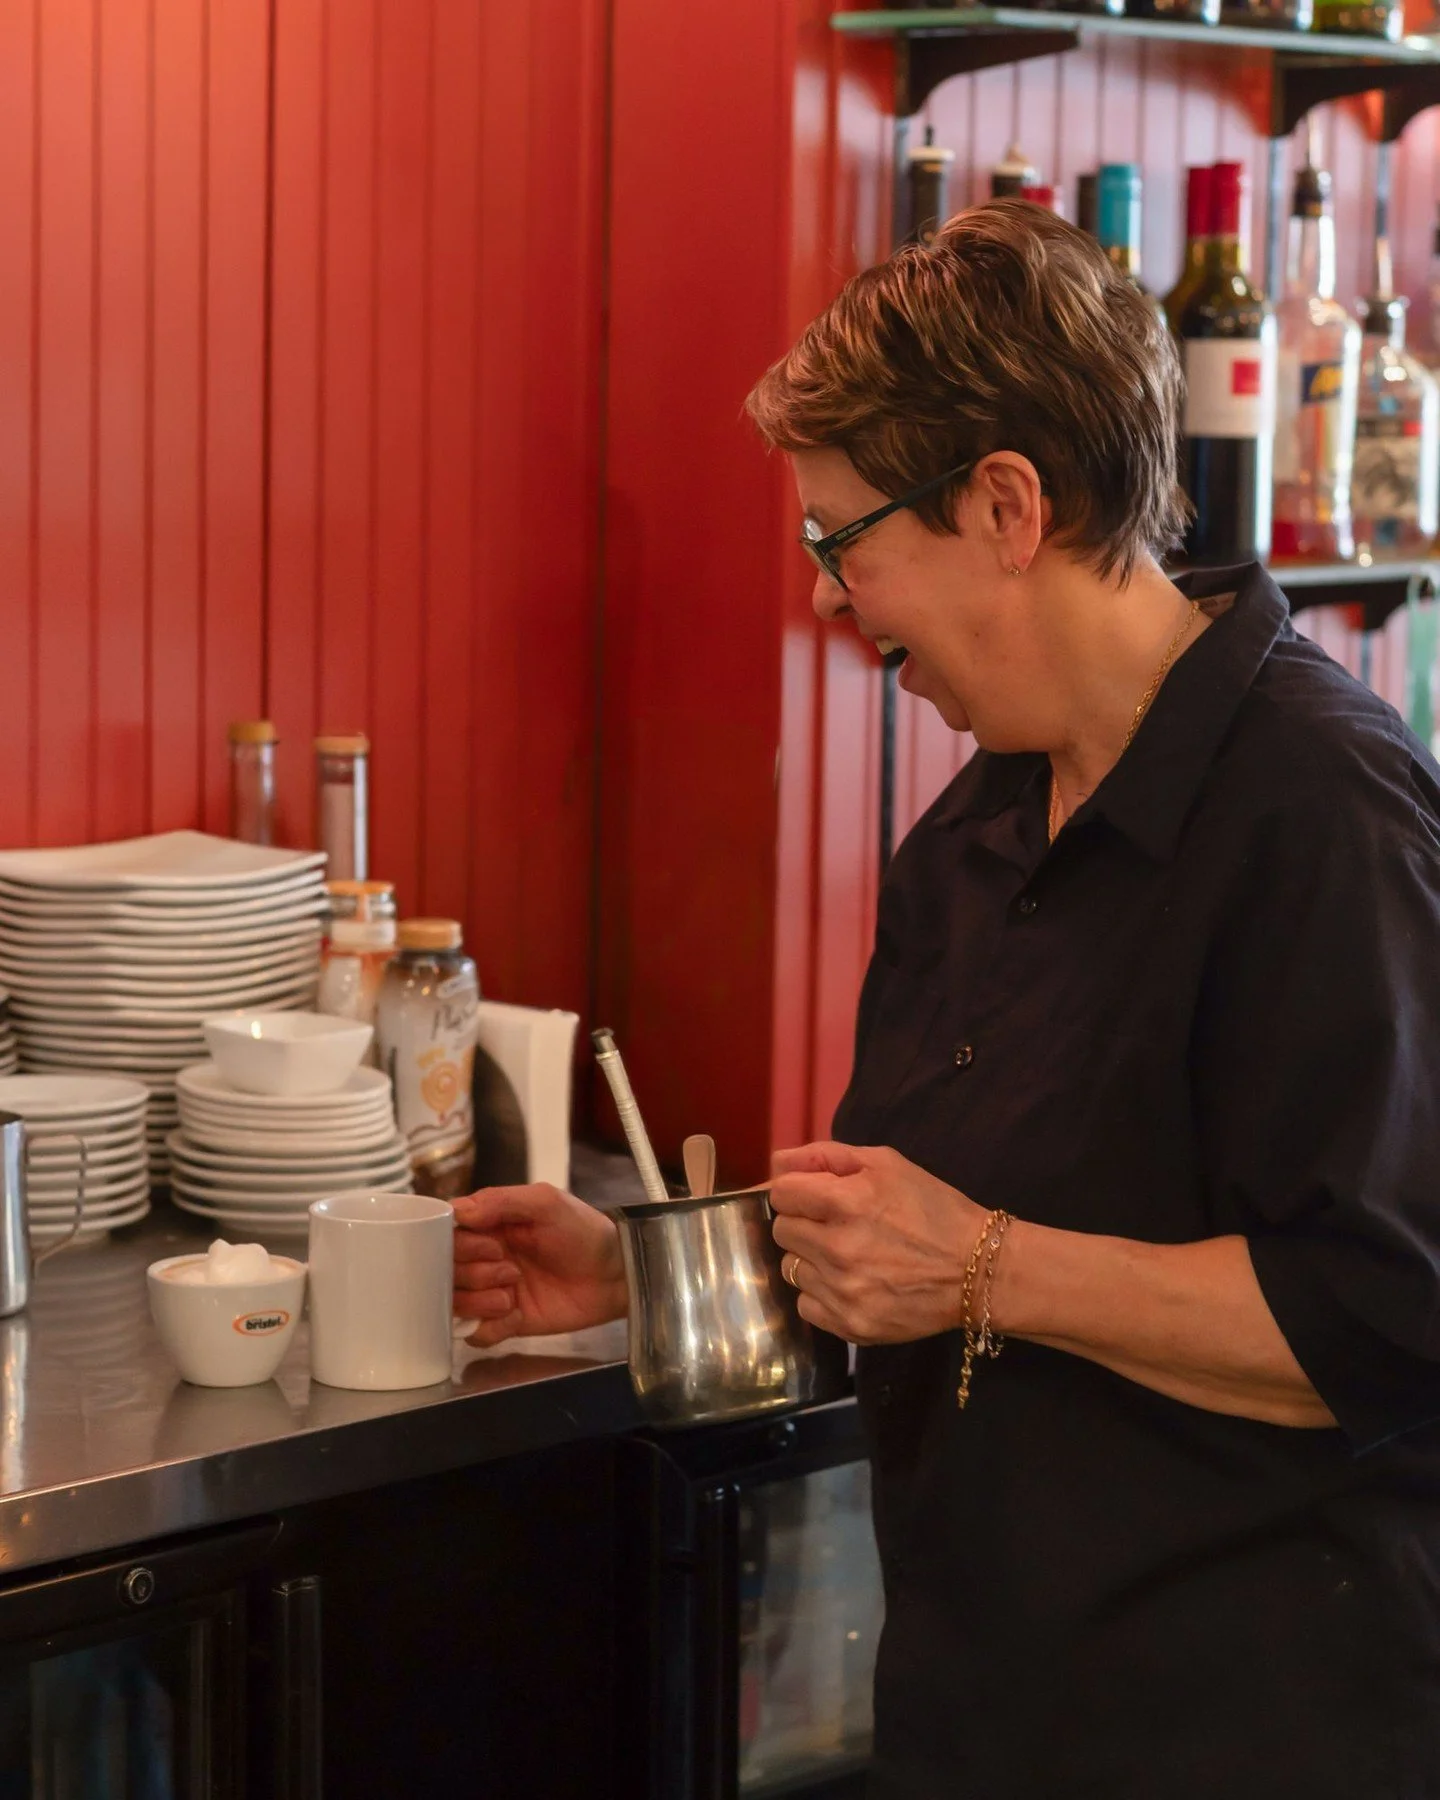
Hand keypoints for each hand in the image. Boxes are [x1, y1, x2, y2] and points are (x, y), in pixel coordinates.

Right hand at [452, 1184, 628, 1346]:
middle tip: (509, 1269)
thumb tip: (458, 1210)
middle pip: (446, 1270)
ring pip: (455, 1302)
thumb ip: (502, 1201)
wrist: (616, 1275)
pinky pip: (477, 1334)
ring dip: (478, 1300)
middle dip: (473, 1272)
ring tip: (511, 1295)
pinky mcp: (507, 1322)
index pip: (447, 1233)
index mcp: (490, 1226)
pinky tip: (514, 1316)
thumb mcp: (546, 1203)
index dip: (458, 1243)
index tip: (489, 1246)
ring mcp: (494, 1291)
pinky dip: (489, 1328)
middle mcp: (485, 1258)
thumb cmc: (584, 1232)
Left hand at [768, 1141, 987, 1344]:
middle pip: (782, 1232)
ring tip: (848, 1257)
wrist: (977, 1270)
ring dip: (812, 1261)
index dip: (797, 1192)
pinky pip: (806, 1306)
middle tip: (836, 1227)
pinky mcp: (850, 1325)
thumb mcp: (886, 1164)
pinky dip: (822, 1295)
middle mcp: (837, 1248)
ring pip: (790, 1270)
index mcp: (845, 1202)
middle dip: (804, 1224)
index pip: (781, 1194)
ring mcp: (842, 1291)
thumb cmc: (932, 1209)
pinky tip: (852, 1285)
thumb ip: (825, 1156)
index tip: (817, 1199)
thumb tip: (777, 1162)